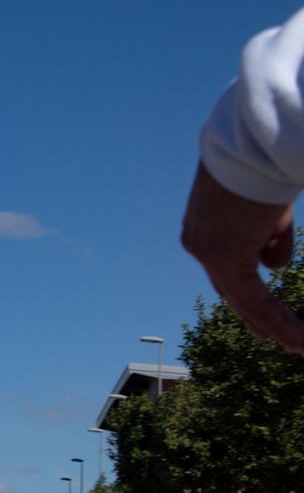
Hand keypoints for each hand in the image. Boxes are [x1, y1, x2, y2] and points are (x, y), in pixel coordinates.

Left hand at [180, 163, 303, 353]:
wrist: (251, 147)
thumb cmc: (263, 167)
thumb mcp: (269, 211)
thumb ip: (271, 242)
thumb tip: (274, 269)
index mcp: (205, 230)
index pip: (225, 271)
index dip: (244, 294)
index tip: (260, 313)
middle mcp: (199, 245)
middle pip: (230, 291)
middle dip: (256, 318)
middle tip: (273, 340)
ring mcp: (207, 253)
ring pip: (244, 301)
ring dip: (274, 325)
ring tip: (299, 345)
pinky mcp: (224, 258)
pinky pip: (252, 300)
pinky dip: (277, 320)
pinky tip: (296, 337)